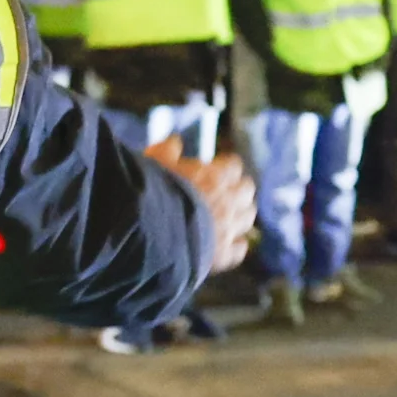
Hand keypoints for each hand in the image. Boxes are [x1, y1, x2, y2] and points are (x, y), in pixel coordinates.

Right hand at [153, 144, 257, 277]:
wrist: (149, 232)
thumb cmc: (151, 193)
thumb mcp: (154, 162)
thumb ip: (167, 150)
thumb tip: (175, 141)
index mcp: (216, 177)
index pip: (233, 165)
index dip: (225, 167)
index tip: (216, 169)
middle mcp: (228, 202)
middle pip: (247, 190)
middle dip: (238, 190)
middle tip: (225, 192)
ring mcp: (228, 229)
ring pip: (248, 219)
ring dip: (240, 215)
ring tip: (227, 217)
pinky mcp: (222, 254)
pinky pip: (240, 250)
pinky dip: (236, 246)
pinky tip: (226, 245)